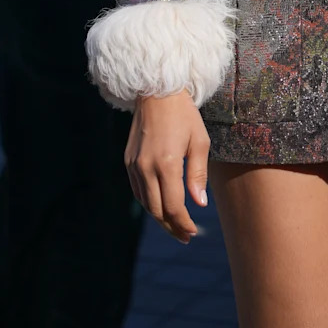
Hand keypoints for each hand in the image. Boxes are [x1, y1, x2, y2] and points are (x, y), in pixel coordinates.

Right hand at [125, 90, 210, 243]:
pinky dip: (149, 203)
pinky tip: (161, 206)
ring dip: (160, 218)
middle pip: (157, 211)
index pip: (174, 207)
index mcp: (167, 163)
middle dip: (172, 227)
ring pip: (145, 203)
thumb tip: (199, 204)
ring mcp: (134, 165)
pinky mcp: (128, 161)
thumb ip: (198, 174)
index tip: (193, 233)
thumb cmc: (184, 114)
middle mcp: (146, 167)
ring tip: (175, 225)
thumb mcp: (199, 141)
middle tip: (186, 236)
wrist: (156, 91)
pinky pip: (137, 190)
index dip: (184, 224)